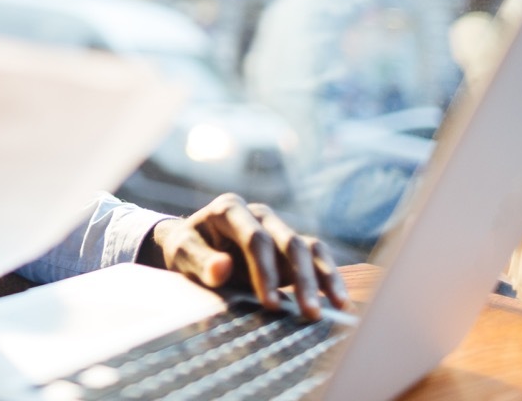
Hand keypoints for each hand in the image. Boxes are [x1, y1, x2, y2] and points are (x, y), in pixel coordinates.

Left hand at [141, 193, 349, 318]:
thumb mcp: (182, 253)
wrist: (192, 245)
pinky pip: (315, 256)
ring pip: (308, 248)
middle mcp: (258, 215)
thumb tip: (222, 268)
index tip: (269, 304)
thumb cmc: (186, 248)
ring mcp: (276, 228)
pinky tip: (339, 299)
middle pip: (288, 242)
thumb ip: (200, 261)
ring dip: (323, 277)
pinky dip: (328, 275)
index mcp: (229, 209)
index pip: (255, 240)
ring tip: (337, 306)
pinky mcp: (288, 246)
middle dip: (301, 279)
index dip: (264, 271)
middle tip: (309, 312)